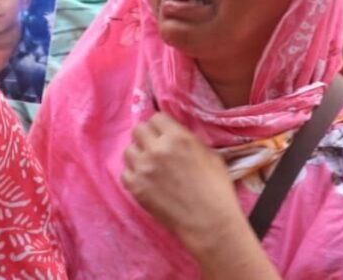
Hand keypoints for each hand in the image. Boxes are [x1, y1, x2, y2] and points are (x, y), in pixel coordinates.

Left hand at [122, 113, 243, 254]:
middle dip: (147, 138)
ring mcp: (143, 168)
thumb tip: (174, 135)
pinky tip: (146, 182)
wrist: (210, 223)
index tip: (164, 135)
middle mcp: (157, 149)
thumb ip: (188, 141)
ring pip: (128, 150)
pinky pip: (125, 172)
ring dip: (138, 156)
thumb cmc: (217, 190)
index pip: (156, 118)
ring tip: (150, 167)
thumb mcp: (210, 156)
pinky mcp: (135, 186)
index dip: (161, 127)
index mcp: (178, 138)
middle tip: (155, 149)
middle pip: (138, 130)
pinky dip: (133, 176)